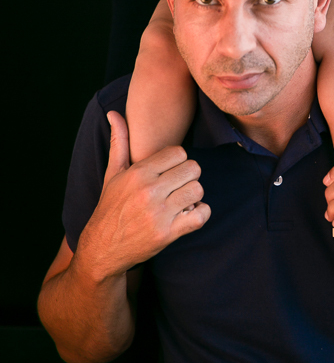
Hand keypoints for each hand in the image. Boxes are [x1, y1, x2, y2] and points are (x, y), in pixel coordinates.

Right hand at [76, 111, 209, 280]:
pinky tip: (187, 214)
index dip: (178, 161)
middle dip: (188, 176)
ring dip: (193, 195)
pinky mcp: (168, 234)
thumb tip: (114, 113)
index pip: (179, 153)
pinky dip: (200, 214)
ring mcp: (159, 213)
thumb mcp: (113, 173)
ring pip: (198, 190)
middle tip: (178, 186)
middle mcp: (149, 191)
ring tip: (181, 200)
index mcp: (138, 173)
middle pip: (193, 168)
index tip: (169, 172)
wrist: (102, 249)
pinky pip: (201, 215)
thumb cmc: (111, 207)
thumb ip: (119, 141)